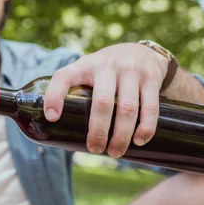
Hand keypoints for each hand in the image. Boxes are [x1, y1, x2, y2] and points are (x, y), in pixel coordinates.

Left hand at [43, 43, 167, 157]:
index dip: (54, 96)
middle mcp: (106, 66)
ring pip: (127, 108)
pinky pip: (150, 106)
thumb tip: (65, 139)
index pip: (64, 77)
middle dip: (97, 131)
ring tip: (115, 152)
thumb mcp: (86, 73)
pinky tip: (140, 140)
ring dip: (121, 135)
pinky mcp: (151, 78)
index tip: (52, 118)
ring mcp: (130, 70)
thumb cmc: (104, 73)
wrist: (140, 52)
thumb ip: (75, 97)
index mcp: (84, 66)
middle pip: (102, 103)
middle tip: (94, 149)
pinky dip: (146, 127)